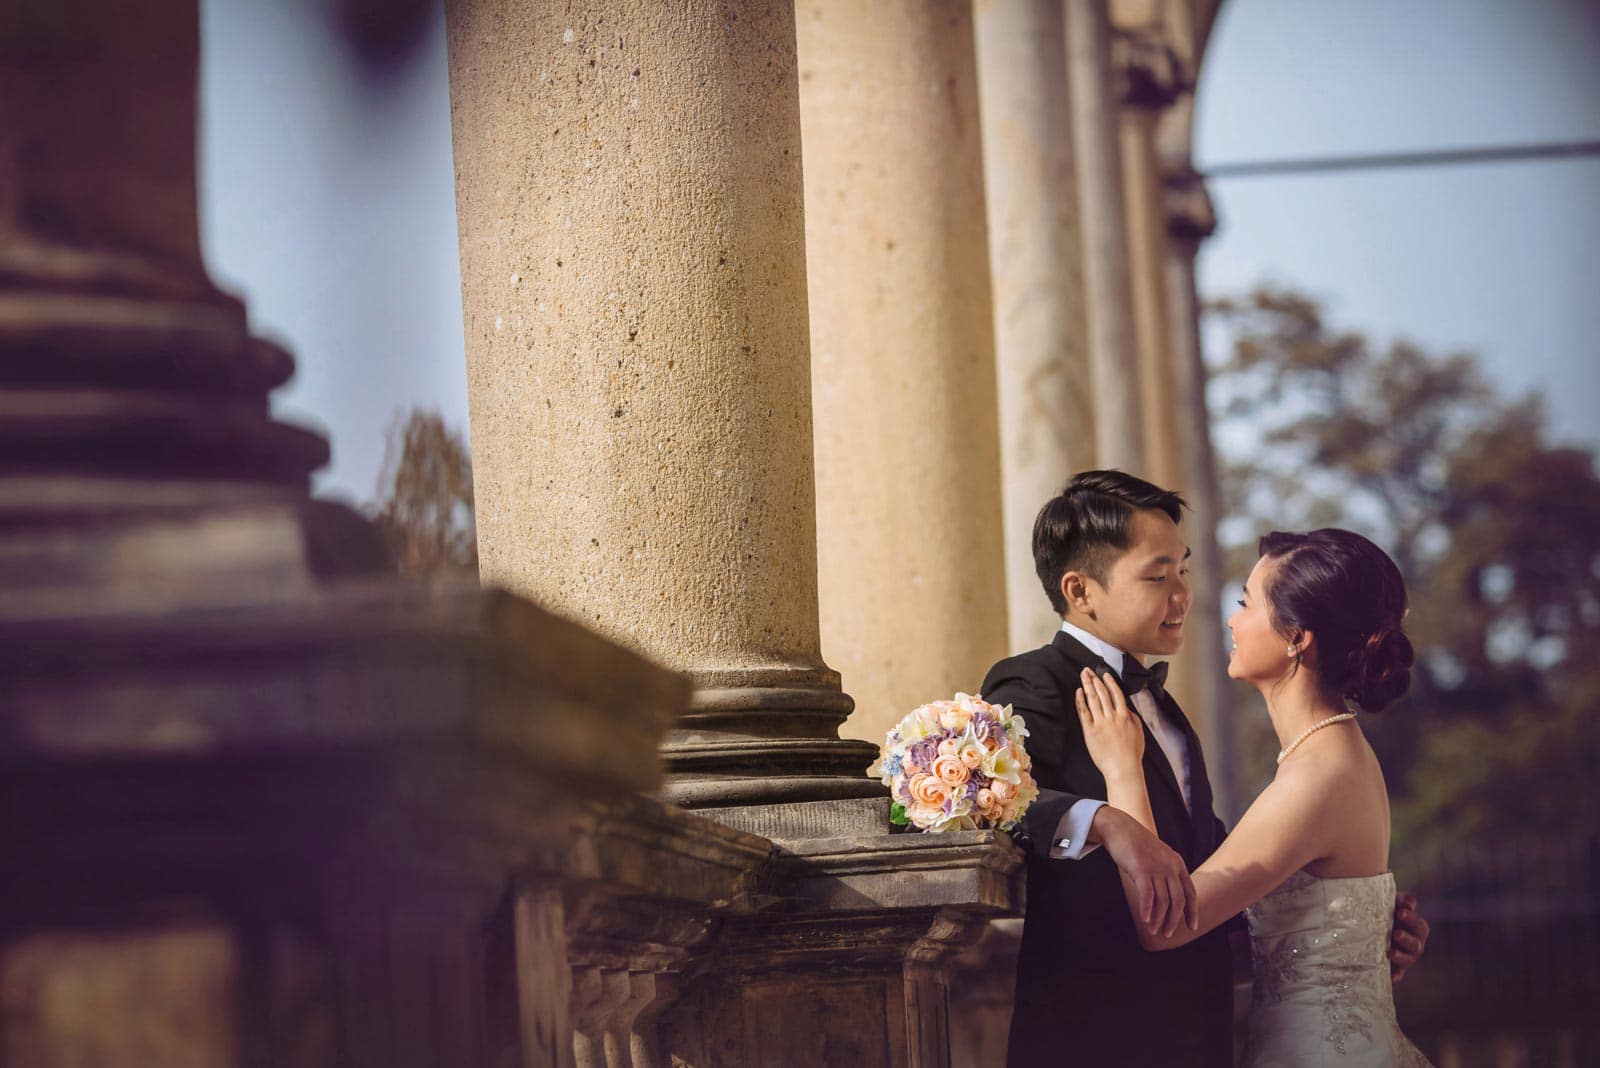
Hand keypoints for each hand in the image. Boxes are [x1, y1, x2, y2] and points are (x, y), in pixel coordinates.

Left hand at [1075, 668, 1144, 780]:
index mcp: (1125, 715)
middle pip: (1102, 693)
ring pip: (1093, 699)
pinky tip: (1078, 692)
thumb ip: (1131, 717)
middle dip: (1095, 679)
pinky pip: (1084, 711)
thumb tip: (1125, 708)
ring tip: (1083, 676)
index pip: (1116, 693)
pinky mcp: (1090, 730)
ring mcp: (1100, 722)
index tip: (1104, 674)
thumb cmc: (1132, 753)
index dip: (1109, 682)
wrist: (1122, 768)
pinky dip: (1081, 700)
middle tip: (1088, 670)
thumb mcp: (1138, 731)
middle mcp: (1112, 716)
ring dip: (1087, 685)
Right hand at [1092, 806, 1197, 936]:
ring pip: (1163, 900)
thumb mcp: (1159, 856)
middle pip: (1178, 900)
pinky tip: (1145, 919)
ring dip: (1159, 919)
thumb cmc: (1137, 844)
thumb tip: (1167, 896)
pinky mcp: (1141, 869)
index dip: (1192, 911)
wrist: (1120, 827)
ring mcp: (1156, 867)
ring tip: (1154, 930)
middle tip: (1167, 933)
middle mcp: (1170, 866)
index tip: (1192, 926)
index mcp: (1177, 864)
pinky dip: (1147, 909)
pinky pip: (1147, 895)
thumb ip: (1166, 873)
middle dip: (1174, 920)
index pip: (1190, 892)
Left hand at [1389, 890, 1429, 982]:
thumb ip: (1402, 901)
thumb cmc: (1386, 913)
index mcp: (1416, 929)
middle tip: (1396, 933)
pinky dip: (1395, 976)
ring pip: (1407, 959)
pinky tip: (1391, 978)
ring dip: (1400, 956)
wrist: (1371, 928)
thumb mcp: (1394, 904)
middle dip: (1407, 939)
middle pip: (1416, 944)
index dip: (1412, 919)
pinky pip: (1397, 975)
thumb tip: (1408, 902)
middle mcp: (1414, 945)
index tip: (1400, 912)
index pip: (1419, 925)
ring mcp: (1405, 958)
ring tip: (1391, 952)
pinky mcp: (1395, 969)